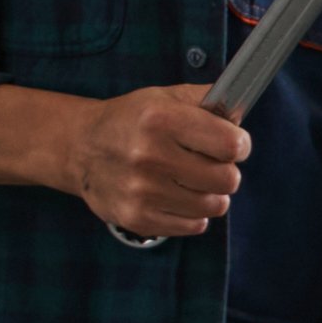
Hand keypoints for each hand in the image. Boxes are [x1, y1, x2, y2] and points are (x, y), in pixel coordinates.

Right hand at [69, 87, 247, 241]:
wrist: (80, 148)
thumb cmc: (132, 121)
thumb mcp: (165, 97)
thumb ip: (208, 100)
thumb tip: (241, 110)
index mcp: (160, 120)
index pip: (231, 144)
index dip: (240, 145)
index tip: (233, 144)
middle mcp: (149, 156)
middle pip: (228, 179)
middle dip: (225, 170)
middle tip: (209, 163)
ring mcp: (141, 191)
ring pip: (215, 205)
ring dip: (210, 193)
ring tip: (191, 180)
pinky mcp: (137, 218)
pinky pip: (194, 225)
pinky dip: (193, 213)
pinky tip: (176, 195)